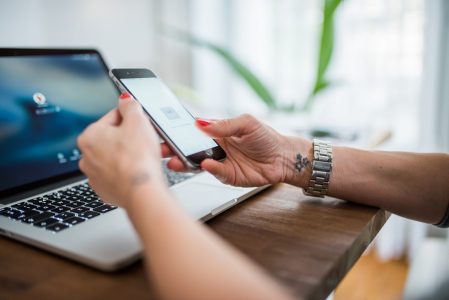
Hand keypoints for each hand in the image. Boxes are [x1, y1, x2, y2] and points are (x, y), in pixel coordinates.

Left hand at [77, 93, 166, 209]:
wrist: (142, 192)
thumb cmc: (137, 159)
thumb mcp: (138, 121)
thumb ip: (131, 106)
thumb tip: (125, 100)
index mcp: (89, 136)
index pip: (112, 118)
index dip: (132, 119)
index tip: (142, 123)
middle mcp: (87, 157)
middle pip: (115, 139)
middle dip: (133, 138)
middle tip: (149, 140)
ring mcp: (96, 176)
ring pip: (118, 158)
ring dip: (133, 155)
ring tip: (150, 156)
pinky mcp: (107, 190)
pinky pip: (121, 175)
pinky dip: (131, 172)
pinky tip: (142, 170)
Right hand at [165, 114, 310, 186]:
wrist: (284, 158)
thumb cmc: (267, 138)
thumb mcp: (246, 123)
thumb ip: (224, 125)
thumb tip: (201, 123)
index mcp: (218, 132)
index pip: (193, 131)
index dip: (179, 132)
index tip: (164, 131)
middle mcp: (216, 148)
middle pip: (190, 149)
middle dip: (174, 150)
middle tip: (161, 150)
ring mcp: (221, 162)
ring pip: (198, 163)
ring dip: (185, 163)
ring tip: (175, 161)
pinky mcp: (228, 176)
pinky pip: (216, 173)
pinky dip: (210, 169)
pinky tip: (205, 164)